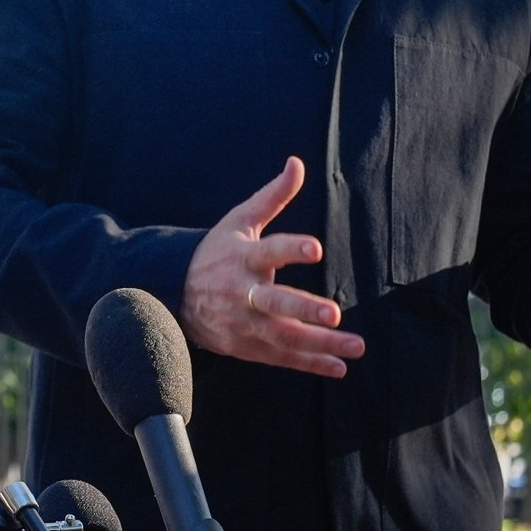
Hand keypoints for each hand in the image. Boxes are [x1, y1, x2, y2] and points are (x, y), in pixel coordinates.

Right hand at [181, 157, 364, 377]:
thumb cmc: (216, 251)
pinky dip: (310, 363)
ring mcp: (243, 323)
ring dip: (320, 344)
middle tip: (333, 313)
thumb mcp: (239, 221)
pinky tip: (339, 367)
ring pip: (284, 336)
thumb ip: (272, 196)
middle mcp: (242, 292)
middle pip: (274, 303)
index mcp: (242, 257)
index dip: (291, 249)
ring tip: (356, 347)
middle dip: (303, 309)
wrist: (174, 293)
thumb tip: (297, 163)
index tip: (315, 248)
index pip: (269, 251)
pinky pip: (281, 357)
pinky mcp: (246, 346)